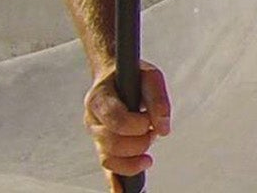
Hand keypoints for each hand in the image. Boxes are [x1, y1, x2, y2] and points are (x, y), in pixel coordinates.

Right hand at [86, 62, 172, 180]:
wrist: (115, 76)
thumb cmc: (131, 76)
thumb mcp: (149, 76)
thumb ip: (158, 99)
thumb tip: (163, 128)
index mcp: (99, 99)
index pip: (114, 119)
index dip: (136, 124)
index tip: (148, 121)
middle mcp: (93, 120)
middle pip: (111, 143)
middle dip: (137, 143)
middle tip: (151, 134)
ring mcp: (96, 137)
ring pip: (108, 159)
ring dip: (132, 160)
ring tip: (147, 154)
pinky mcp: (104, 148)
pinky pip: (107, 170)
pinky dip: (115, 182)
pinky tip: (125, 192)